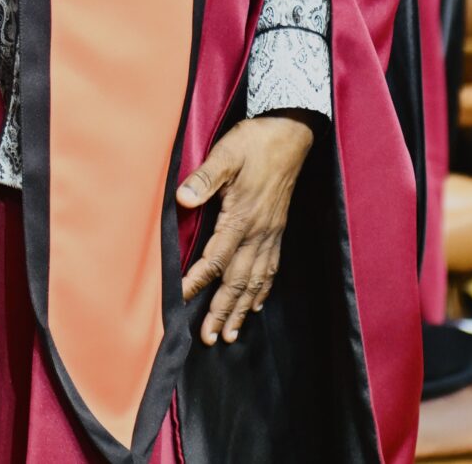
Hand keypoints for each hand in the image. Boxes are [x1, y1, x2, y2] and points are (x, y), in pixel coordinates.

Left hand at [175, 111, 315, 344]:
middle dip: (222, 310)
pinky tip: (257, 304)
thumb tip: (182, 199)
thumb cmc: (255, 142)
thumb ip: (205, 177)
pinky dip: (262, 290)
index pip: (214, 259)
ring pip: (254, 281)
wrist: (291, 134)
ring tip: (230, 334)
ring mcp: (270, 234)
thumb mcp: (226, 152)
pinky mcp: (277, 230)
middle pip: (236, 281)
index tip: (179, 300)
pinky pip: (270, 268)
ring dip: (241, 309)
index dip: (195, 282)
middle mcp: (257, 232)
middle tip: (209, 338)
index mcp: (241, 217)